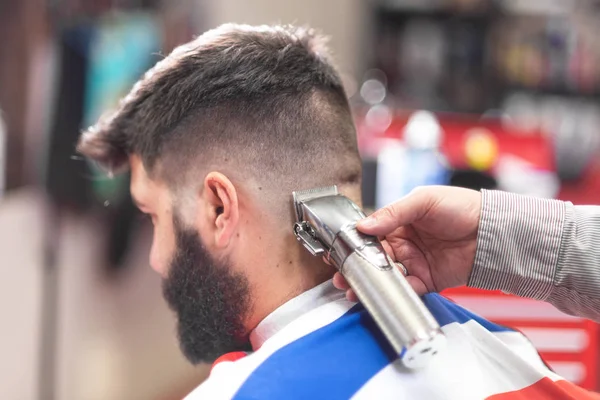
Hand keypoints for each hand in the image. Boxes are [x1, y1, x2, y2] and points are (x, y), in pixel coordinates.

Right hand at [333, 186, 481, 300]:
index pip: (371, 234)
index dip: (354, 243)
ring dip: (371, 283)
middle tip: (342, 275)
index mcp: (399, 222)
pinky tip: (385, 294)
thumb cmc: (462, 207)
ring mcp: (415, 263)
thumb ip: (393, 213)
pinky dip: (396, 293)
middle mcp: (404, 244)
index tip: (339, 251)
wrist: (492, 230)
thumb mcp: (424, 200)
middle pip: (374, 258)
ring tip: (355, 289)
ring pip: (387, 276)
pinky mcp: (428, 280)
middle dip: (356, 268)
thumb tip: (364, 224)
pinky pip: (408, 289)